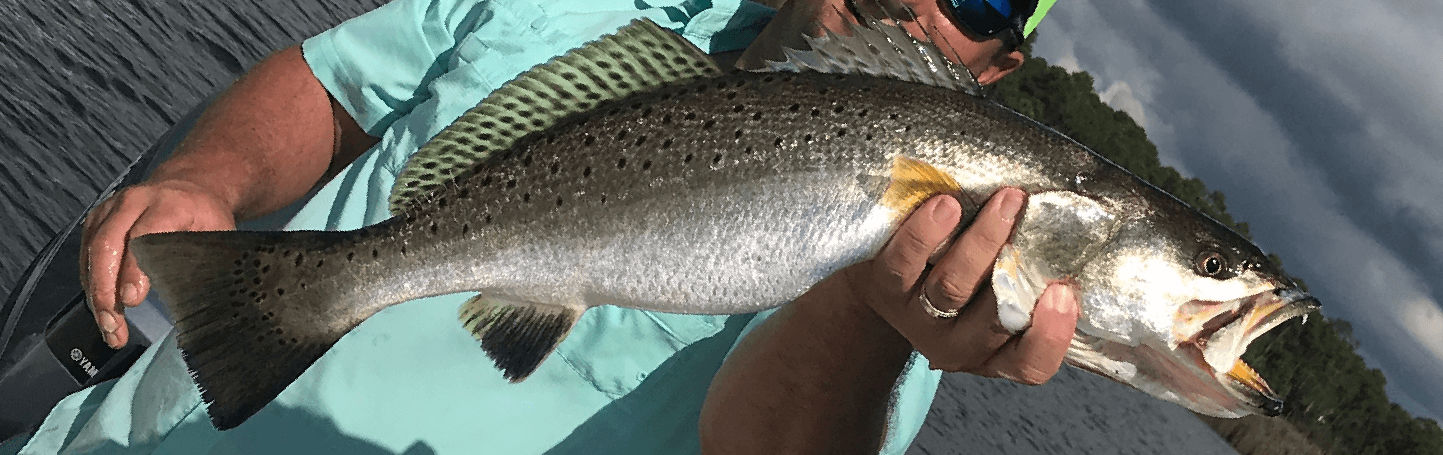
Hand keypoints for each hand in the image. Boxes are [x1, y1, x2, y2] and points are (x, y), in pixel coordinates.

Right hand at [80, 178, 235, 347]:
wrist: (189, 186)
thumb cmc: (205, 215)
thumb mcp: (218, 233)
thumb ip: (204, 260)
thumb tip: (199, 303)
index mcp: (168, 203)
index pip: (143, 235)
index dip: (134, 270)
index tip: (132, 300)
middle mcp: (134, 202)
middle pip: (107, 245)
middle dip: (105, 290)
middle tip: (113, 325)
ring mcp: (111, 208)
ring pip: (92, 252)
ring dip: (96, 294)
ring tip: (109, 328)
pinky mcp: (97, 219)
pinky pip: (86, 254)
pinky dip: (91, 284)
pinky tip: (102, 309)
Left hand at [847, 189, 1079, 383]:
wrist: (888, 278)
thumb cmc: (963, 275)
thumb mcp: (1001, 288)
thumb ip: (1034, 275)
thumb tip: (1077, 231)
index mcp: (996, 351)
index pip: (1029, 365)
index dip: (1050, 336)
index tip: (1065, 292)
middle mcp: (957, 345)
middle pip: (991, 319)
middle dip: (1017, 266)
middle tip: (1036, 217)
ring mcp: (918, 319)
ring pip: (952, 288)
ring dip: (981, 241)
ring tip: (1004, 200)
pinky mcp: (885, 289)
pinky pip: (903, 265)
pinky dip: (925, 234)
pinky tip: (945, 206)